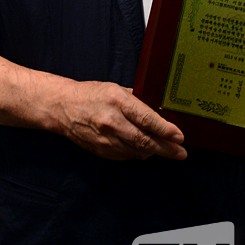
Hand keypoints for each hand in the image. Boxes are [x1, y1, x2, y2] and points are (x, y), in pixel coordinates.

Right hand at [54, 80, 186, 160]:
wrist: (63, 107)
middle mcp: (112, 122)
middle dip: (166, 148)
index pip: (146, 119)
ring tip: (168, 151)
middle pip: (144, 140)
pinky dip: (138, 153)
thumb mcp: (116, 89)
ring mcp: (106, 139)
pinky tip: (146, 150)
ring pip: (137, 151)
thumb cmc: (92, 94)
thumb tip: (159, 110)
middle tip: (181, 153)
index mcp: (117, 101)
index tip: (179, 136)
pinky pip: (126, 156)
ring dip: (154, 152)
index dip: (165, 130)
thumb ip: (137, 100)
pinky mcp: (101, 151)